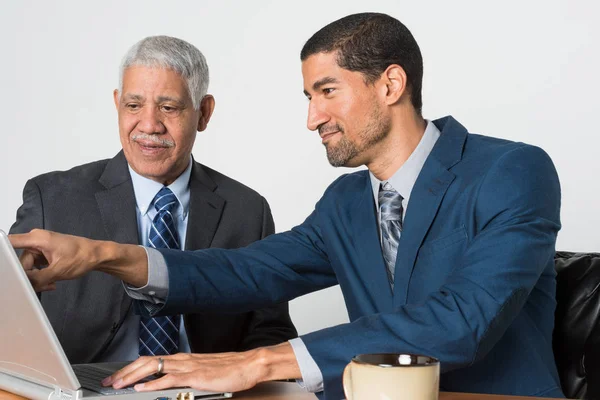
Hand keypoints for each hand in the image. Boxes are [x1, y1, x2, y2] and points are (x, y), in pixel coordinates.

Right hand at [9, 229, 99, 291]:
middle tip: (42, 285)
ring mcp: (40, 247)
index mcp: (37, 238)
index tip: (5, 271)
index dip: (4, 255)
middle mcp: (36, 240)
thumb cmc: (82, 257)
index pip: (10, 242)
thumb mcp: (58, 271)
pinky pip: (35, 267)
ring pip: (28, 267)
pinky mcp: (45, 254)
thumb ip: (37, 278)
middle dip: (29, 276)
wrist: (97, 255)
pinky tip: (51, 282)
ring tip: (50, 283)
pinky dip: (41, 276)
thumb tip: (24, 284)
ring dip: (37, 279)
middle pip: (20, 262)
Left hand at [103, 343, 300, 392]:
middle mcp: (182, 359)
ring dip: (133, 376)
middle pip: (147, 362)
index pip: (151, 360)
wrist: (248, 365)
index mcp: (183, 358)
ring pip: (153, 368)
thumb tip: (169, 383)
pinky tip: (142, 388)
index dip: (132, 368)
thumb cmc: (230, 369)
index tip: (117, 376)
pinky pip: (169, 379)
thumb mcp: (202, 372)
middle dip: (125, 372)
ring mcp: (188, 366)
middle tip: (109, 381)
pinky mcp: (195, 376)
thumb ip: (185, 376)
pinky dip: (153, 383)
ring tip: (118, 384)